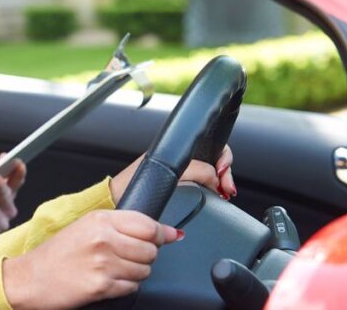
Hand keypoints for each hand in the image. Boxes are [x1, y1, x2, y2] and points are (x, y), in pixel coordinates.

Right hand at [2, 210, 181, 308]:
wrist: (30, 279)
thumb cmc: (56, 255)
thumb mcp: (85, 227)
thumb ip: (123, 226)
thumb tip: (169, 232)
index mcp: (99, 219)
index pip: (148, 225)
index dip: (159, 234)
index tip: (163, 237)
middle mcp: (103, 239)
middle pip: (151, 249)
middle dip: (144, 255)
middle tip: (124, 256)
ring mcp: (104, 263)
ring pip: (145, 270)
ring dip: (135, 272)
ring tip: (112, 269)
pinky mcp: (103, 285)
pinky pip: (132, 287)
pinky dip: (124, 286)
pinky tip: (106, 281)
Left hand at [110, 145, 236, 202]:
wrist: (119, 198)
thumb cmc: (134, 182)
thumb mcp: (171, 171)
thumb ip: (196, 169)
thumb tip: (215, 176)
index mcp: (175, 152)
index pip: (209, 147)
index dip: (222, 159)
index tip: (223, 172)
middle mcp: (179, 159)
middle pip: (214, 159)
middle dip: (226, 171)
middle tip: (227, 187)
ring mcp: (180, 172)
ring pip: (212, 171)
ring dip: (223, 180)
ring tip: (225, 191)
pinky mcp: (179, 185)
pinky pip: (204, 182)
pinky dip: (215, 187)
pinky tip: (218, 193)